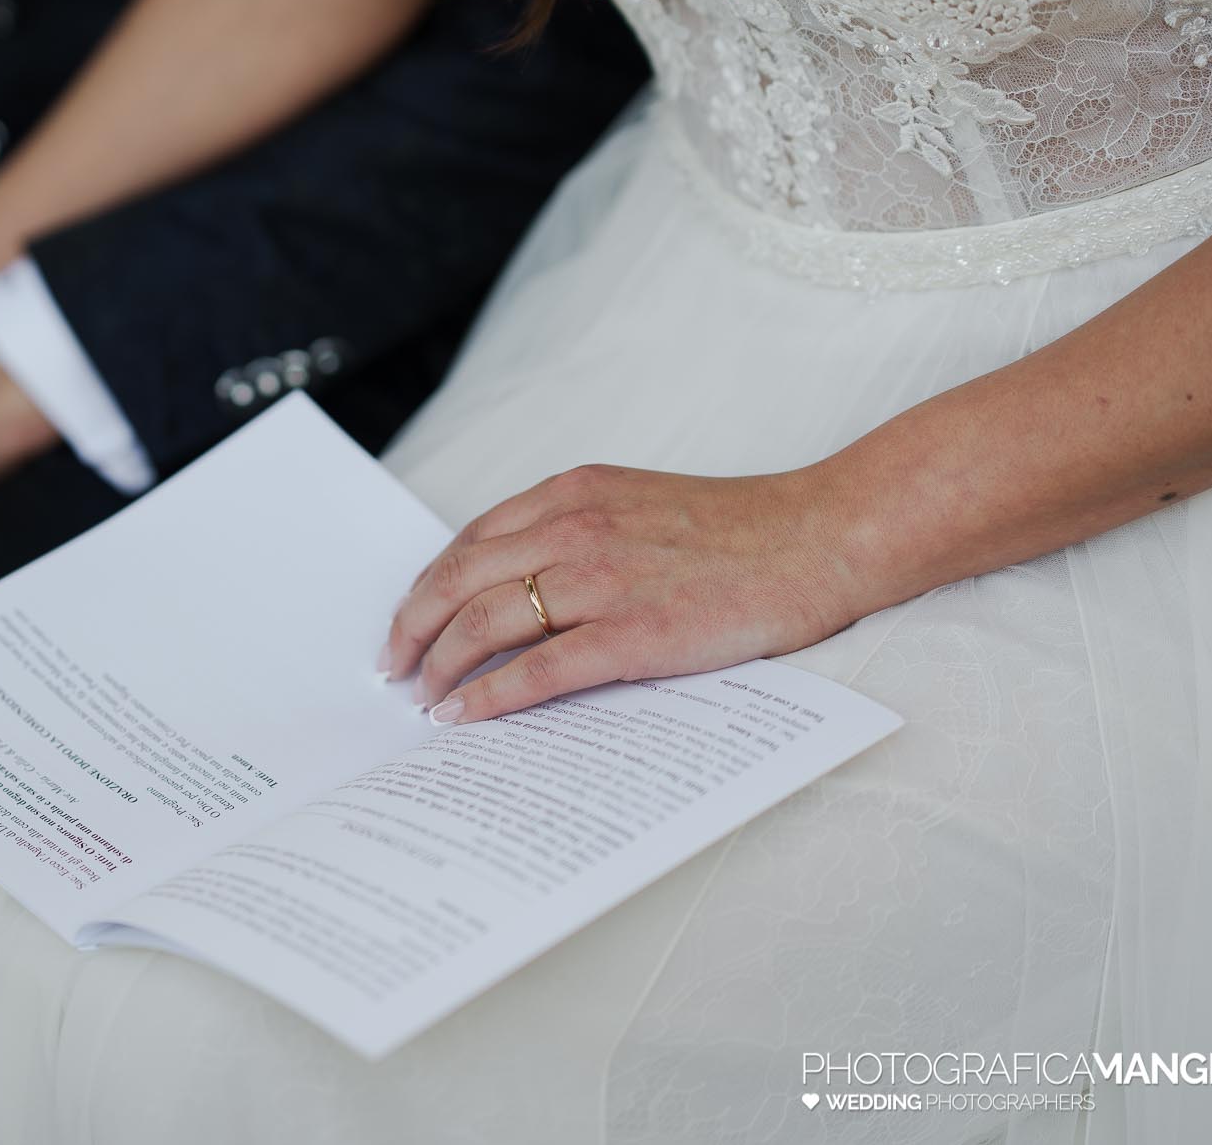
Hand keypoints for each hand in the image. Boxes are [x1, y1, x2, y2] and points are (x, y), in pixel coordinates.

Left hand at [379, 464, 860, 724]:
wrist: (818, 538)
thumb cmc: (737, 531)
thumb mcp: (636, 505)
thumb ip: (576, 530)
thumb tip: (517, 585)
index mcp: (572, 493)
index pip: (469, 542)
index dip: (427, 586)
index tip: (407, 620)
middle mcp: (574, 528)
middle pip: (458, 581)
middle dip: (412, 629)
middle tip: (393, 667)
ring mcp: (601, 581)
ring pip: (484, 624)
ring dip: (440, 666)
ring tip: (422, 697)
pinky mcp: (632, 633)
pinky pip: (536, 670)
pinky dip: (489, 697)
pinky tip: (465, 717)